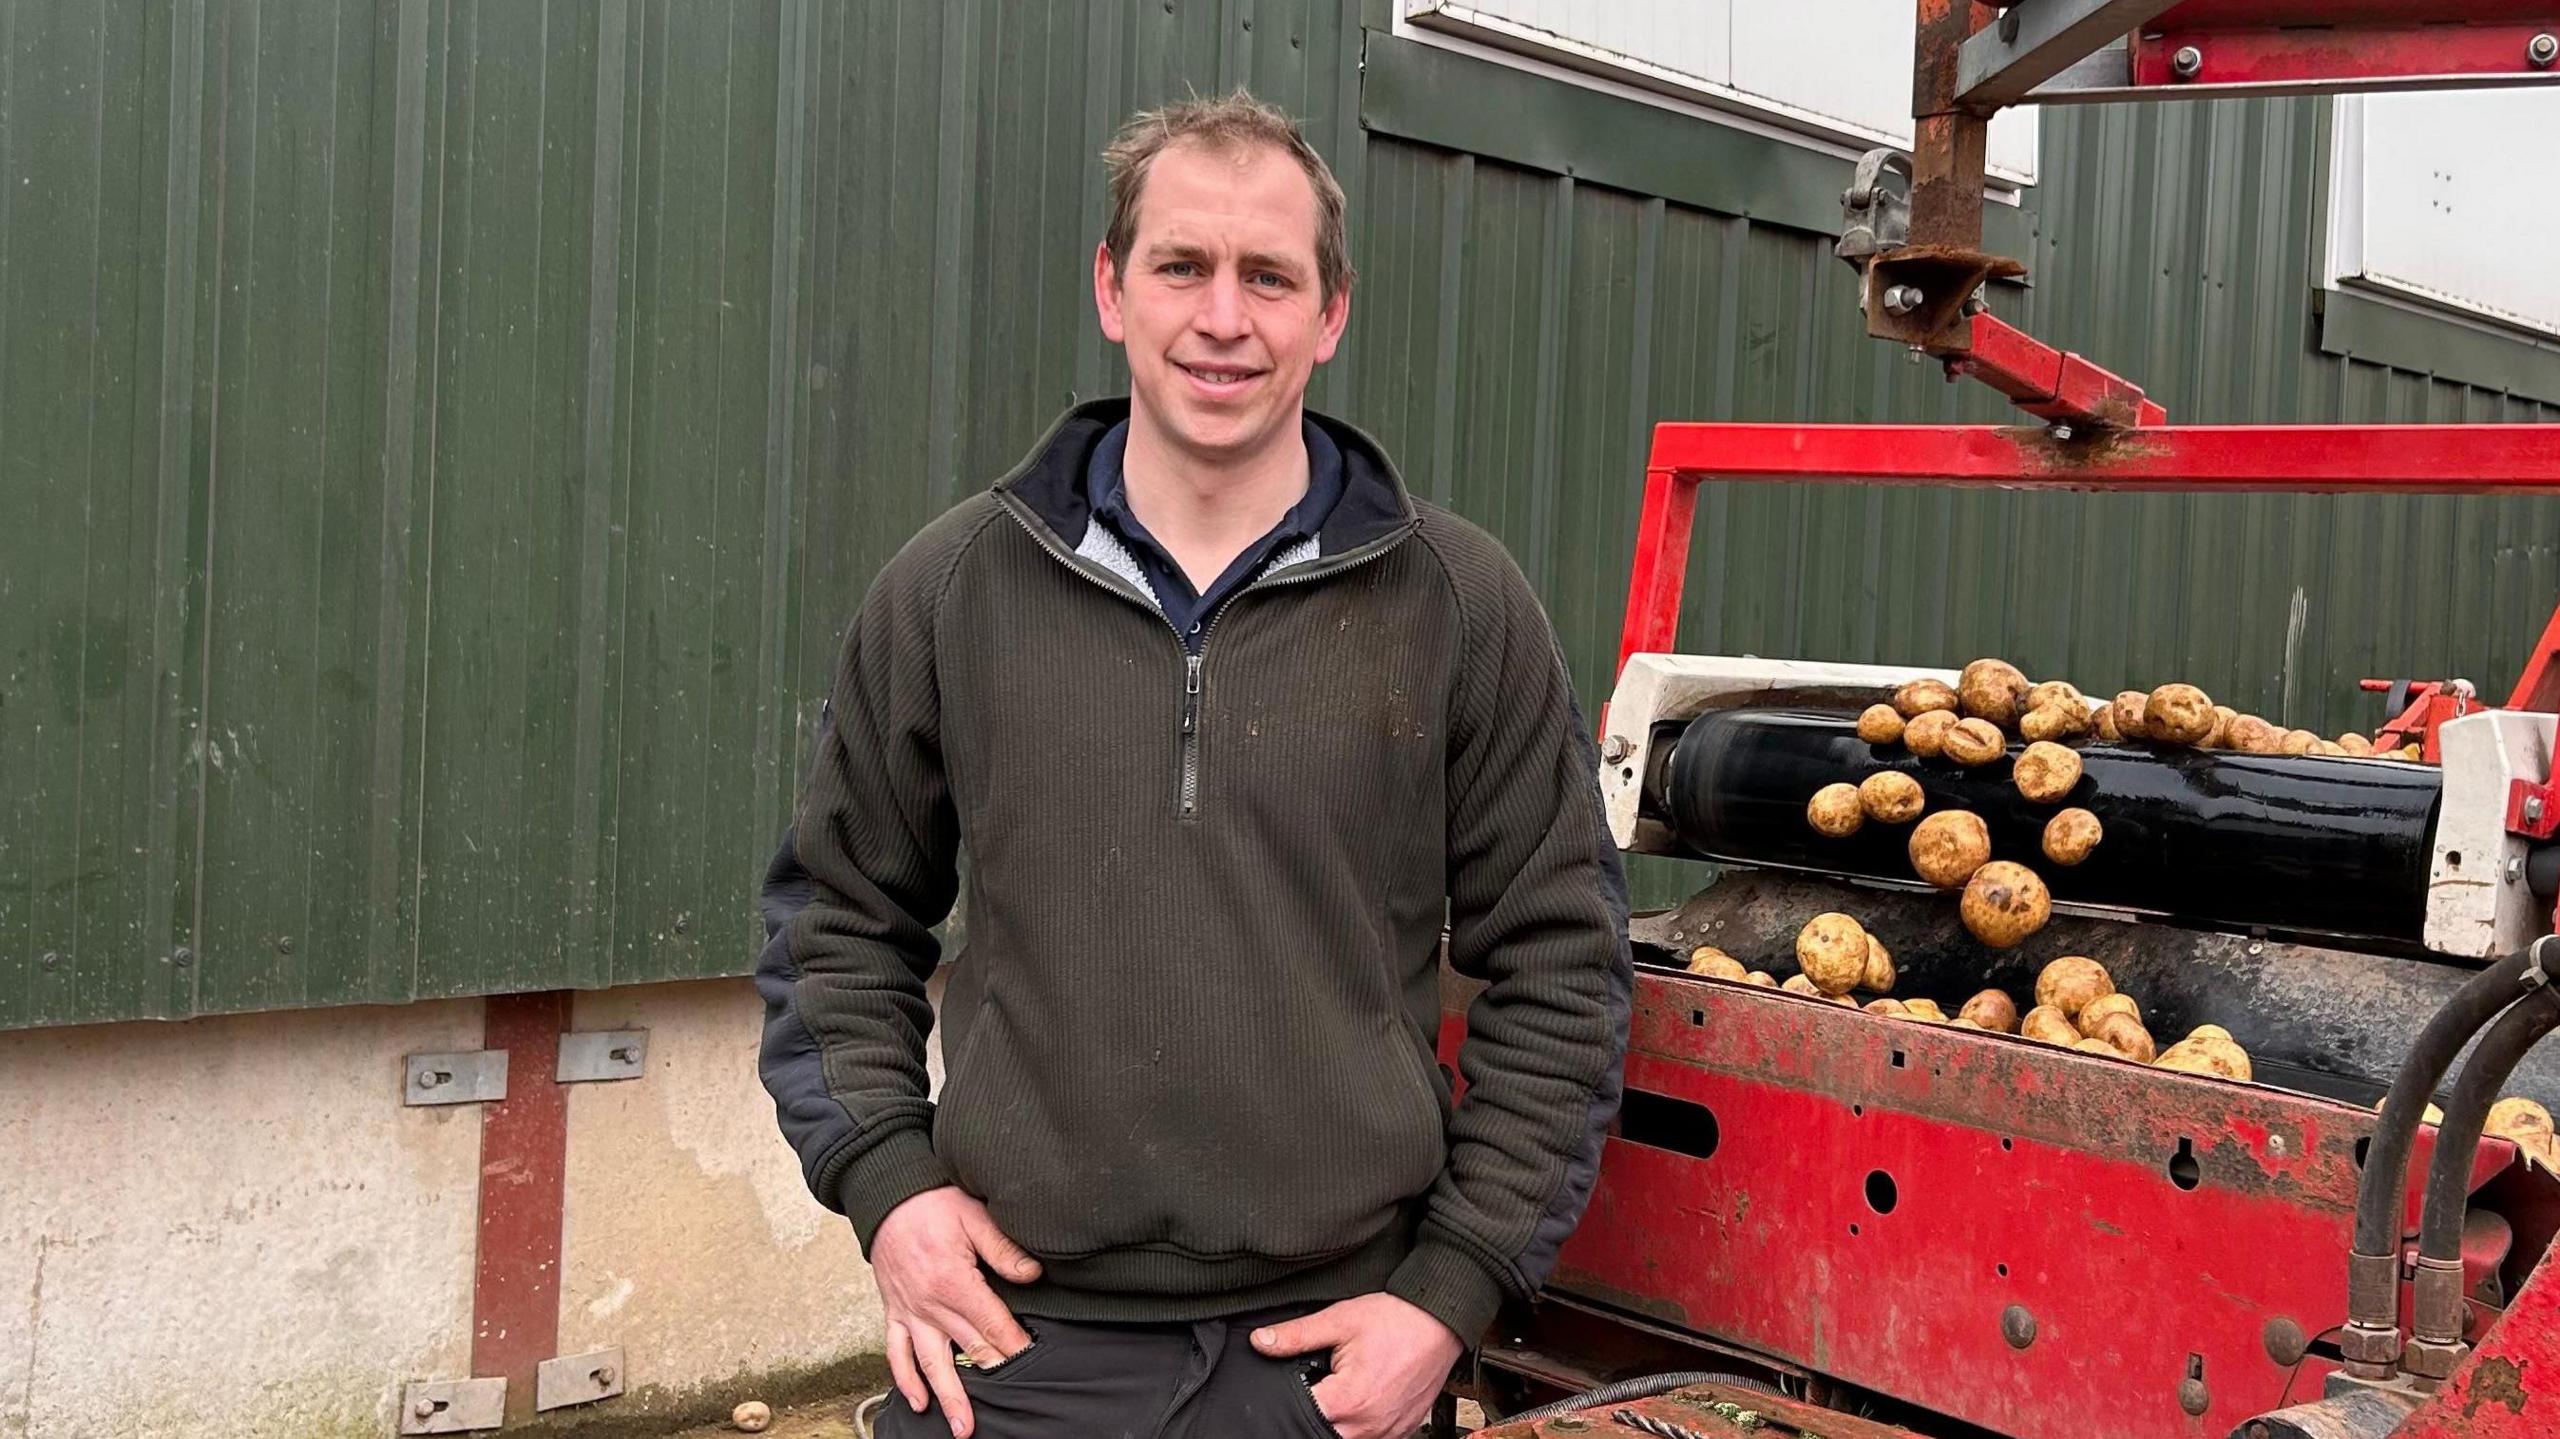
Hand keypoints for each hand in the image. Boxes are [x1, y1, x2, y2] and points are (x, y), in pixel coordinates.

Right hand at [870, 1186, 1043, 1438]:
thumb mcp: (975, 1216)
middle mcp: (929, 1304)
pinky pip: (896, 1353)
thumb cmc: (933, 1203)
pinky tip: (919, 1402)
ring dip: (948, 1397)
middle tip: (1008, 1406)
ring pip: (931, 1363)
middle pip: (967, 1349)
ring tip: (962, 1426)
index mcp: (953, 1281)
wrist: (888, 1197)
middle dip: (991, 1376)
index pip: (991, 1323)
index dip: (1013, 1344)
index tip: (1030, 1359)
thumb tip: (1032, 1275)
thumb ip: (1004, 1249)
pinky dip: (905, 1380)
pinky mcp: (894, 1313)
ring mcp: (909, 1312)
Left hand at [1250, 1293, 1462, 1438]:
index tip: (1293, 1386)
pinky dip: (1360, 1428)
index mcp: (1349, 1400)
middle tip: (1319, 1387)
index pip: (1301, 1416)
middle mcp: (1370, 1425)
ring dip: (1336, 1423)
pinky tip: (1358, 1404)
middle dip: (1313, 1414)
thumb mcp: (1339, 1320)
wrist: (1441, 1321)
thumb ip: (1296, 1336)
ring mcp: (1389, 1431)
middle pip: (1322, 1433)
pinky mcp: (1404, 1430)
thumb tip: (1260, 1342)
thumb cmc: (1396, 1319)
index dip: (1290, 1402)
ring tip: (1338, 1393)